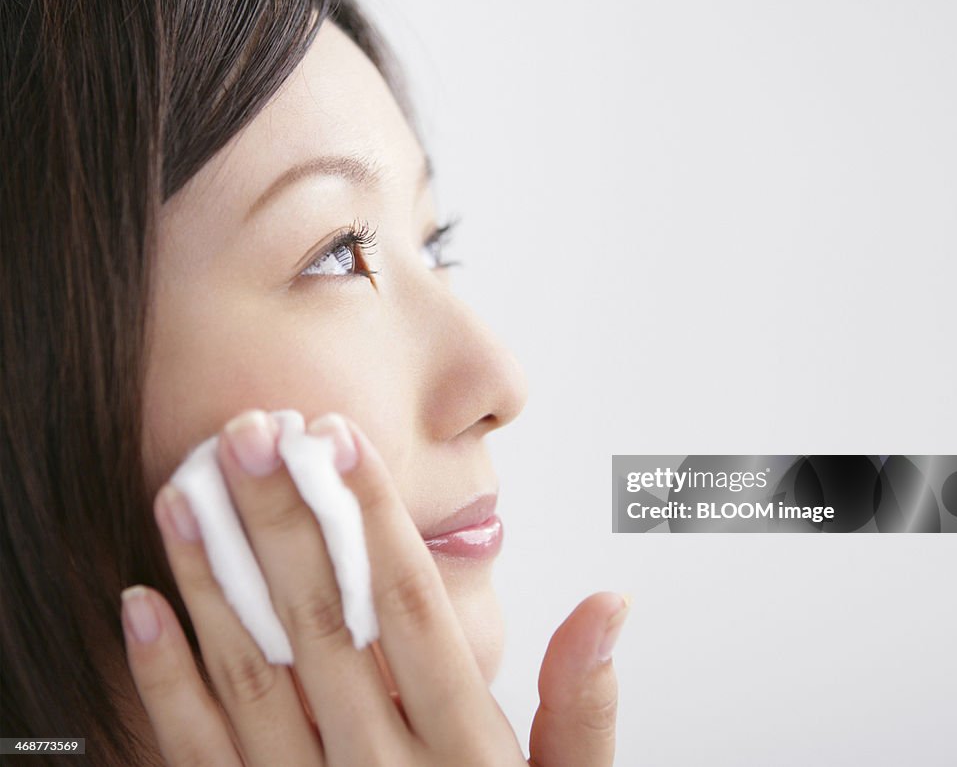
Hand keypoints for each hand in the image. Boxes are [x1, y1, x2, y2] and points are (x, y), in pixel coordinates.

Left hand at [121, 409, 628, 764]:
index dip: (371, 515)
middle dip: (282, 518)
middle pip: (322, 620)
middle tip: (250, 431)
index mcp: (461, 744)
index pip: (408, 605)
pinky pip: (199, 750)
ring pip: (251, 672)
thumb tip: (609, 605)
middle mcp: (380, 766)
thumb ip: (583, 703)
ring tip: (186, 491)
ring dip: (211, 577)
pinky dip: (164, 679)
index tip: (338, 437)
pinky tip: (138, 605)